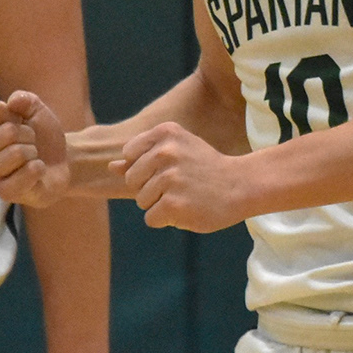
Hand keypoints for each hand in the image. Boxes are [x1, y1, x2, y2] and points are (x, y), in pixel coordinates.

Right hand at [0, 90, 68, 205]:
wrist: (62, 160)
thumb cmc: (41, 134)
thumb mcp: (36, 110)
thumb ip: (24, 100)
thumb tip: (13, 102)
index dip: (9, 114)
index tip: (20, 118)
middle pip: (6, 133)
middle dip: (27, 133)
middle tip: (31, 139)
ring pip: (14, 154)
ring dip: (32, 151)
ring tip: (34, 155)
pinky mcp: (4, 192)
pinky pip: (19, 179)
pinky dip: (36, 170)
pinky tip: (38, 168)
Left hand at [118, 123, 246, 232]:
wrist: (241, 185)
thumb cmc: (206, 168)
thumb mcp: (178, 152)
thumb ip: (143, 158)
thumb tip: (111, 166)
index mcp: (165, 133)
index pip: (129, 155)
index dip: (146, 167)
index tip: (171, 167)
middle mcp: (165, 152)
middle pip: (132, 180)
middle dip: (151, 188)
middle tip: (181, 184)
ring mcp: (169, 179)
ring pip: (141, 201)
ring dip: (160, 204)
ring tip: (187, 195)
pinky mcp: (173, 204)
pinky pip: (151, 218)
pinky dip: (167, 219)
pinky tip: (188, 209)